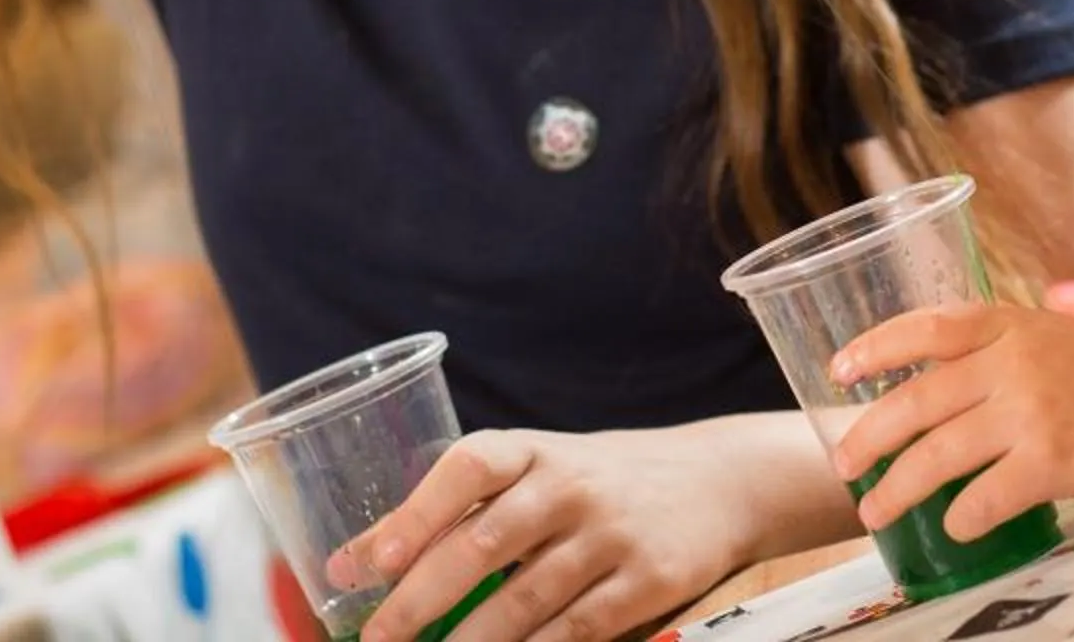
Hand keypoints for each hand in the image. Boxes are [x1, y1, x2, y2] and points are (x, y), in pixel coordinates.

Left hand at [345, 426, 760, 641]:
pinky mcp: (648, 580)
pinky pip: (576, 632)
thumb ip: (463, 510)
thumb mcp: (541, 473)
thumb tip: (355, 565)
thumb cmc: (603, 481)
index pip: (470, 467)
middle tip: (377, 640)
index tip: (370, 562)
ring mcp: (612, 534)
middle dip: (419, 601)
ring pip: (524, 602)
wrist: (719, 481)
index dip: (416, 512)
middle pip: (484, 544)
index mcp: (535, 451)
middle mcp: (571, 485)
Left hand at [823, 303, 1073, 541]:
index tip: (839, 371)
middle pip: (916, 398)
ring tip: (874, 511)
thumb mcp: (1061, 334)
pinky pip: (985, 497)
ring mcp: (1031, 411)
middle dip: (868, 436)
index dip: (875, 348)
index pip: (926, 328)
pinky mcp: (1053, 461)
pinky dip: (961, 517)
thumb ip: (1008, 347)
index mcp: (1011, 324)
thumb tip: (943, 378)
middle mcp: (1014, 361)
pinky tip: (954, 528)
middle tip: (843, 464)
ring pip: (937, 453)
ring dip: (896, 488)